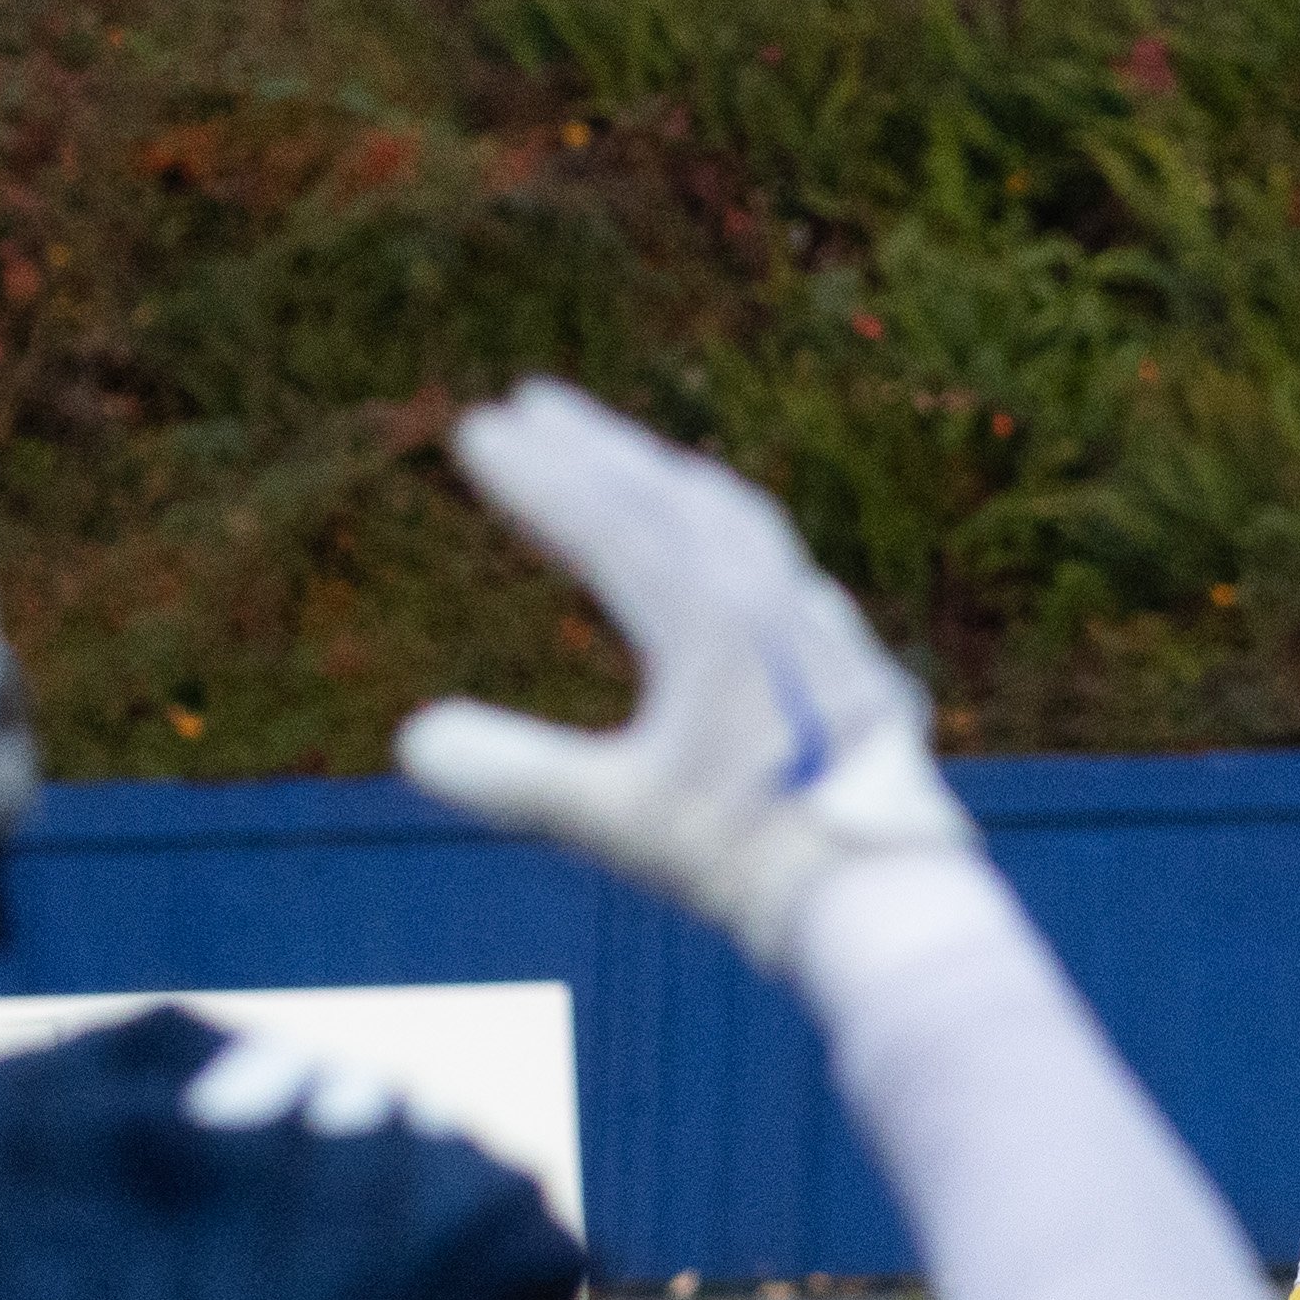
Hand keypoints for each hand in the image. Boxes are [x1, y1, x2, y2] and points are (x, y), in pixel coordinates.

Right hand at [393, 383, 973, 976]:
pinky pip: (787, 571)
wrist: (885, 898)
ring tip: (625, 459)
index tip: (475, 431)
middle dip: (596, 447)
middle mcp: (769, 603)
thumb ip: (518, 775)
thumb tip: (414, 742)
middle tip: (531, 402)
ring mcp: (819, 629)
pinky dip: (738, 539)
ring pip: (738, 523)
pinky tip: (739, 561)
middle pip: (670, 497)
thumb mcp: (618, 819)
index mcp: (708, 619)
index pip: (607, 521)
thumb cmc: (751, 862)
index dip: (536, 477)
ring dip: (669, 480)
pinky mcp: (853, 667)